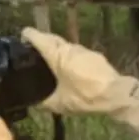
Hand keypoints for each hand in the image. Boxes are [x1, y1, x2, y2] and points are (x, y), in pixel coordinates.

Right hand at [21, 27, 138, 139]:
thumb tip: (35, 104)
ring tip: (49, 59)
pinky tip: (68, 67)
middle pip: (52, 39)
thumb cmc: (84, 96)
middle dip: (42, 40)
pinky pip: (76, 52)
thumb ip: (45, 103)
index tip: (23, 34)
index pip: (40, 38)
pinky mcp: (94, 56)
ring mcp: (84, 50)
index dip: (29, 35)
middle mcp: (70, 48)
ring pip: (65, 45)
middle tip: (33, 48)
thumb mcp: (61, 104)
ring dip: (57, 48)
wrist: (115, 94)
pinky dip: (69, 56)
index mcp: (58, 55)